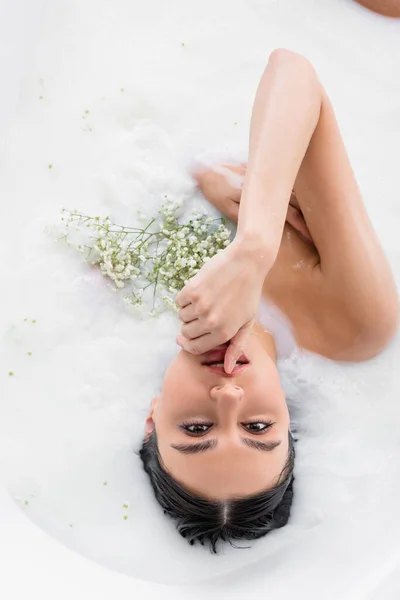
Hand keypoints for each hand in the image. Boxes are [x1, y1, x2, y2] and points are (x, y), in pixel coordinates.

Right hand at [175, 238, 271, 372]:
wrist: (246, 262)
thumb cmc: (249, 293)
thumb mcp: (247, 322)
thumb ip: (236, 346)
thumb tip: (227, 369)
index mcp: (224, 332)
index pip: (196, 348)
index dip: (187, 345)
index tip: (182, 340)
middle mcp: (211, 322)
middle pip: (186, 333)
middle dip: (190, 327)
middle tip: (201, 314)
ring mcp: (200, 306)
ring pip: (181, 317)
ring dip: (189, 311)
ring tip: (205, 300)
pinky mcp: (192, 291)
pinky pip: (179, 301)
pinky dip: (185, 298)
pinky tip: (200, 290)